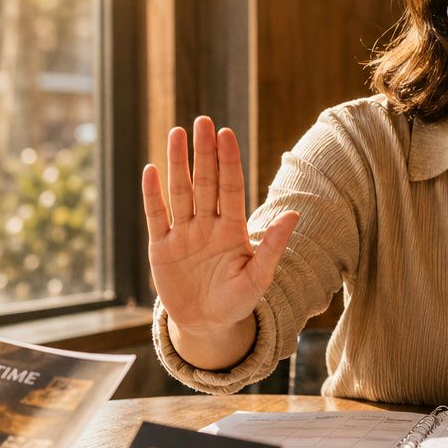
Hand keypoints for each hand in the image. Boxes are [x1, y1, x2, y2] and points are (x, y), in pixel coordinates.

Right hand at [142, 119, 297, 339]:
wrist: (207, 325)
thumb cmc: (237, 301)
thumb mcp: (259, 278)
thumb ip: (273, 246)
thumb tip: (295, 214)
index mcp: (232, 229)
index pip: (231, 187)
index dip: (228, 161)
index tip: (226, 133)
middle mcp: (207, 225)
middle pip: (205, 182)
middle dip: (204, 152)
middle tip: (202, 121)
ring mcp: (183, 234)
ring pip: (180, 192)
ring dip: (178, 164)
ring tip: (177, 133)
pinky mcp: (161, 248)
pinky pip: (156, 216)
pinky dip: (153, 195)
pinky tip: (152, 170)